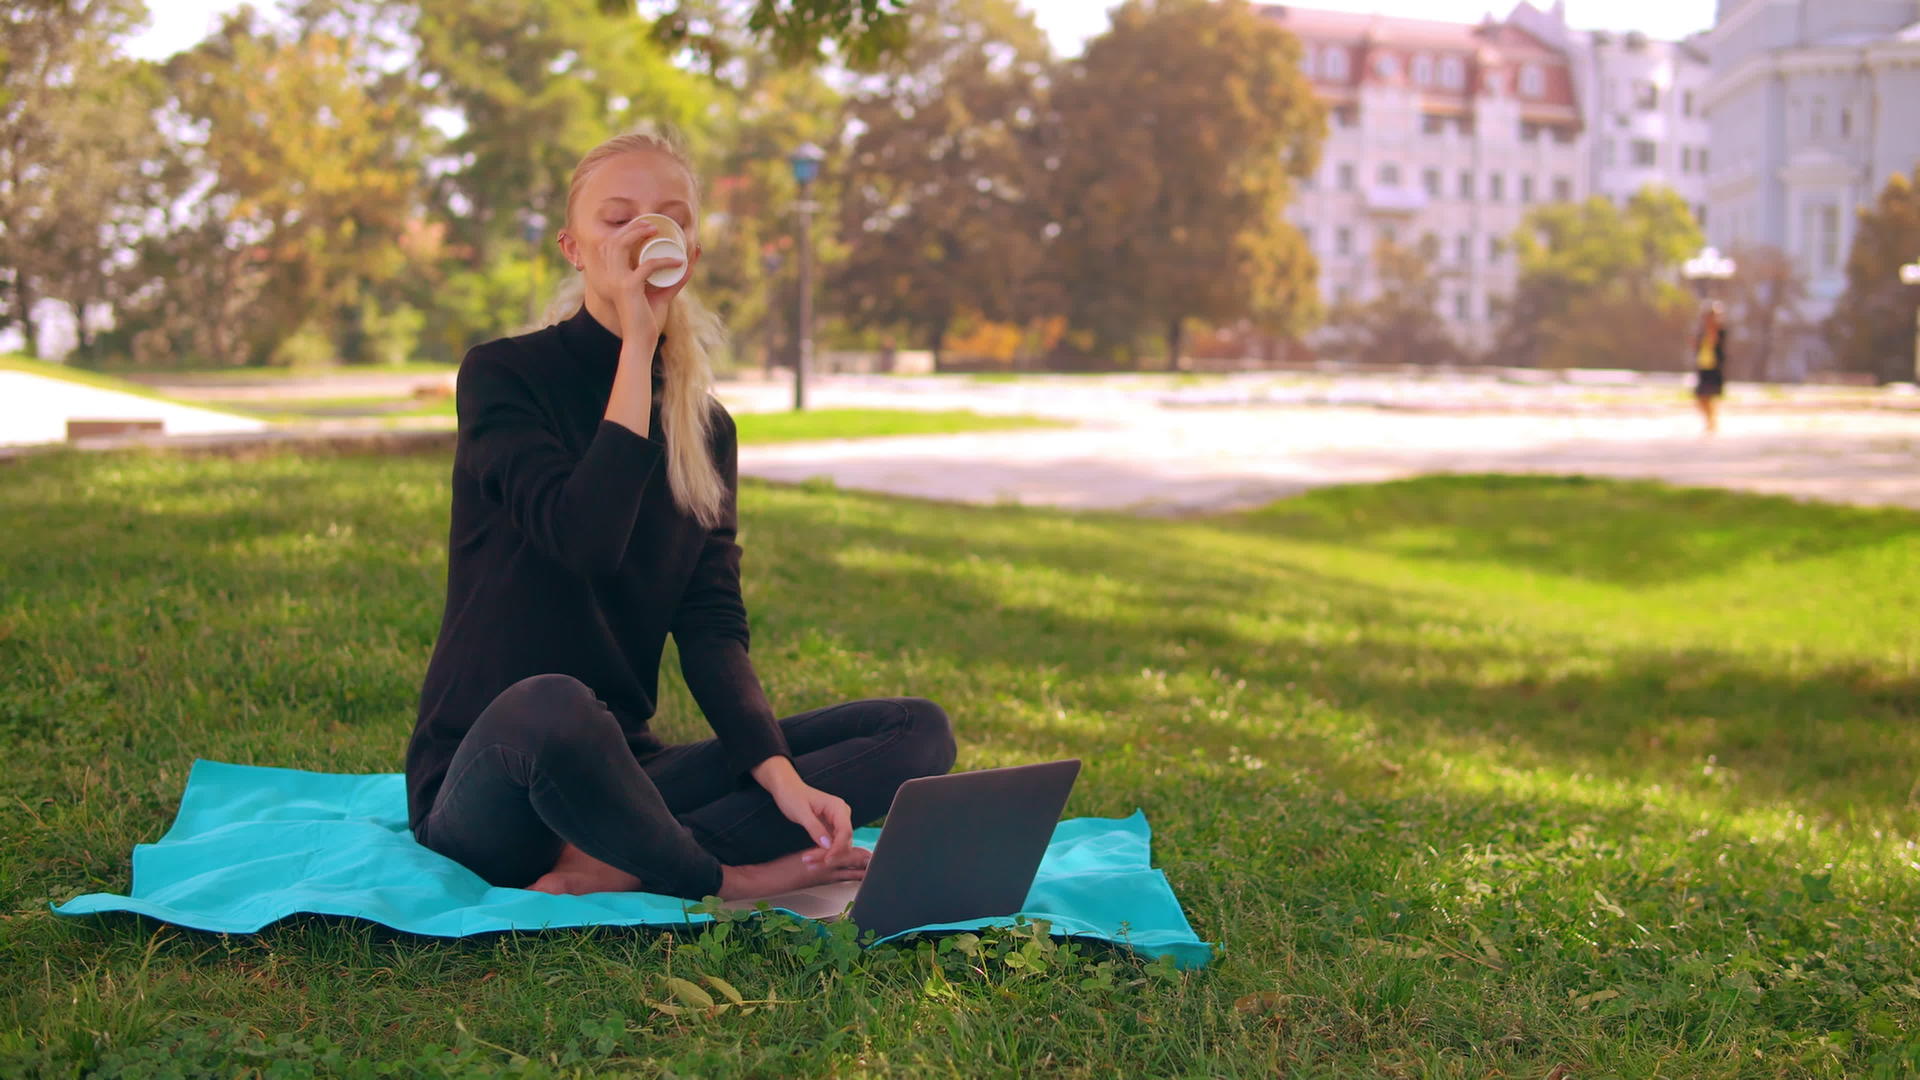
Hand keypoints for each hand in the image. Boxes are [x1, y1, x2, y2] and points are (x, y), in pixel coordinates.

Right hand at [596, 217, 689, 344]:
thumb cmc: (648, 318)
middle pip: (614, 240)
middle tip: (653, 225)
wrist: (641, 339)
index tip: (646, 225)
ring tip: (656, 231)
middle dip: (632, 227)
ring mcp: (617, 280)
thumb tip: (688, 266)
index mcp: (612, 276)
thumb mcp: (661, 295)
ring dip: (638, 233)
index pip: (611, 244)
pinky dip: (664, 261)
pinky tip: (679, 262)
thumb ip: (672, 281)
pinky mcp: (628, 287)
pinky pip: (647, 266)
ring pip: (621, 245)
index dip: (625, 230)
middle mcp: (610, 275)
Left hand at [767, 778, 853, 867]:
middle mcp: (841, 815)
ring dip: (825, 856)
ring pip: (837, 846)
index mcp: (838, 807)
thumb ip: (815, 828)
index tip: (827, 860)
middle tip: (811, 863)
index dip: (838, 848)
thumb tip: (828, 845)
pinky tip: (811, 859)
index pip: (845, 831)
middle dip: (829, 854)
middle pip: (843, 841)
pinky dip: (821, 853)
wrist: (785, 788)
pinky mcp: (829, 829)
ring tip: (808, 863)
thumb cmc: (792, 795)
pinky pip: (830, 845)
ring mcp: (836, 823)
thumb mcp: (801, 812)